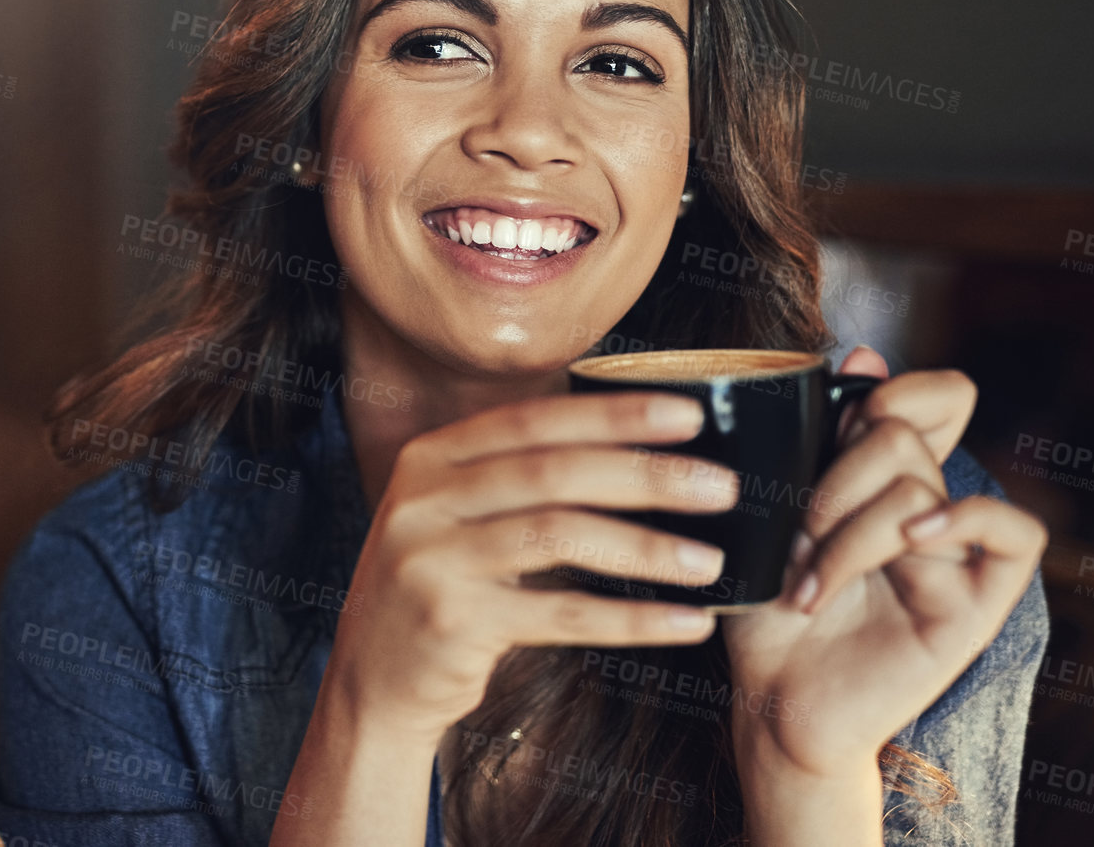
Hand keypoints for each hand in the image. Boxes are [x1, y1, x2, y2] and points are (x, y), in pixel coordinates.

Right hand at [321, 390, 740, 746]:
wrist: (373, 678)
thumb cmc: (441, 587)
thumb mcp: (457, 516)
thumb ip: (517, 478)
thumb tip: (632, 444)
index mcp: (431, 458)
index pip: (533, 421)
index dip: (612, 414)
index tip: (689, 414)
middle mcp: (423, 499)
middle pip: (552, 472)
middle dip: (645, 475)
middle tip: (719, 486)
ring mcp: (431, 559)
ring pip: (558, 536)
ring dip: (646, 548)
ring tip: (711, 562)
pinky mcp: (453, 622)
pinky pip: (561, 615)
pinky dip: (631, 619)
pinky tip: (684, 621)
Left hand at [722, 348, 1047, 779]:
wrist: (769, 701)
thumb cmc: (763, 607)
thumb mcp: (772, 510)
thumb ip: (818, 435)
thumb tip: (863, 353)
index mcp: (887, 480)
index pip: (936, 394)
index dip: (890, 392)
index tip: (829, 433)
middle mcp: (930, 509)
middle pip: (901, 432)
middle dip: (830, 478)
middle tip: (795, 535)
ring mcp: (956, 556)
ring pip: (916, 484)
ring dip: (844, 531)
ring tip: (807, 582)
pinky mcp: (975, 606)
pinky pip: (1013, 535)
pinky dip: (961, 519)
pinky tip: (912, 542)